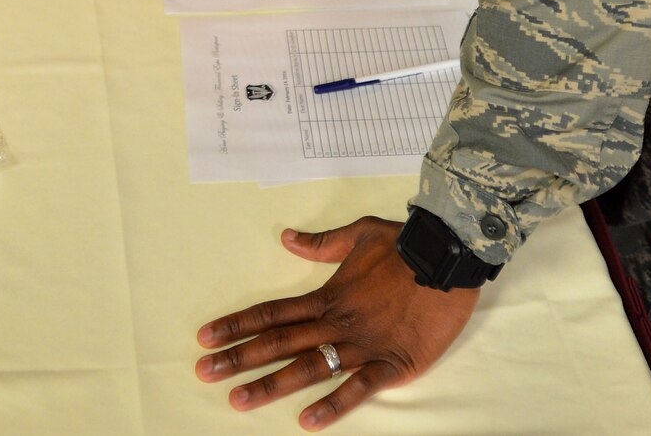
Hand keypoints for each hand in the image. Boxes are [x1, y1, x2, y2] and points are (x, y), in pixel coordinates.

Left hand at [196, 218, 481, 429]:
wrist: (448, 257)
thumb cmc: (405, 244)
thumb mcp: (359, 234)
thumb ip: (321, 242)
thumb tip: (285, 237)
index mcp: (327, 295)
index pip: (271, 313)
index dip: (236, 325)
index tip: (205, 337)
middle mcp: (336, 322)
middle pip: (278, 342)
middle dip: (238, 358)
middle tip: (203, 371)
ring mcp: (361, 345)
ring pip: (308, 368)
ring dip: (271, 385)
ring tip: (237, 400)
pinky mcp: (391, 363)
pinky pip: (357, 388)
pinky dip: (332, 405)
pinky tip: (307, 421)